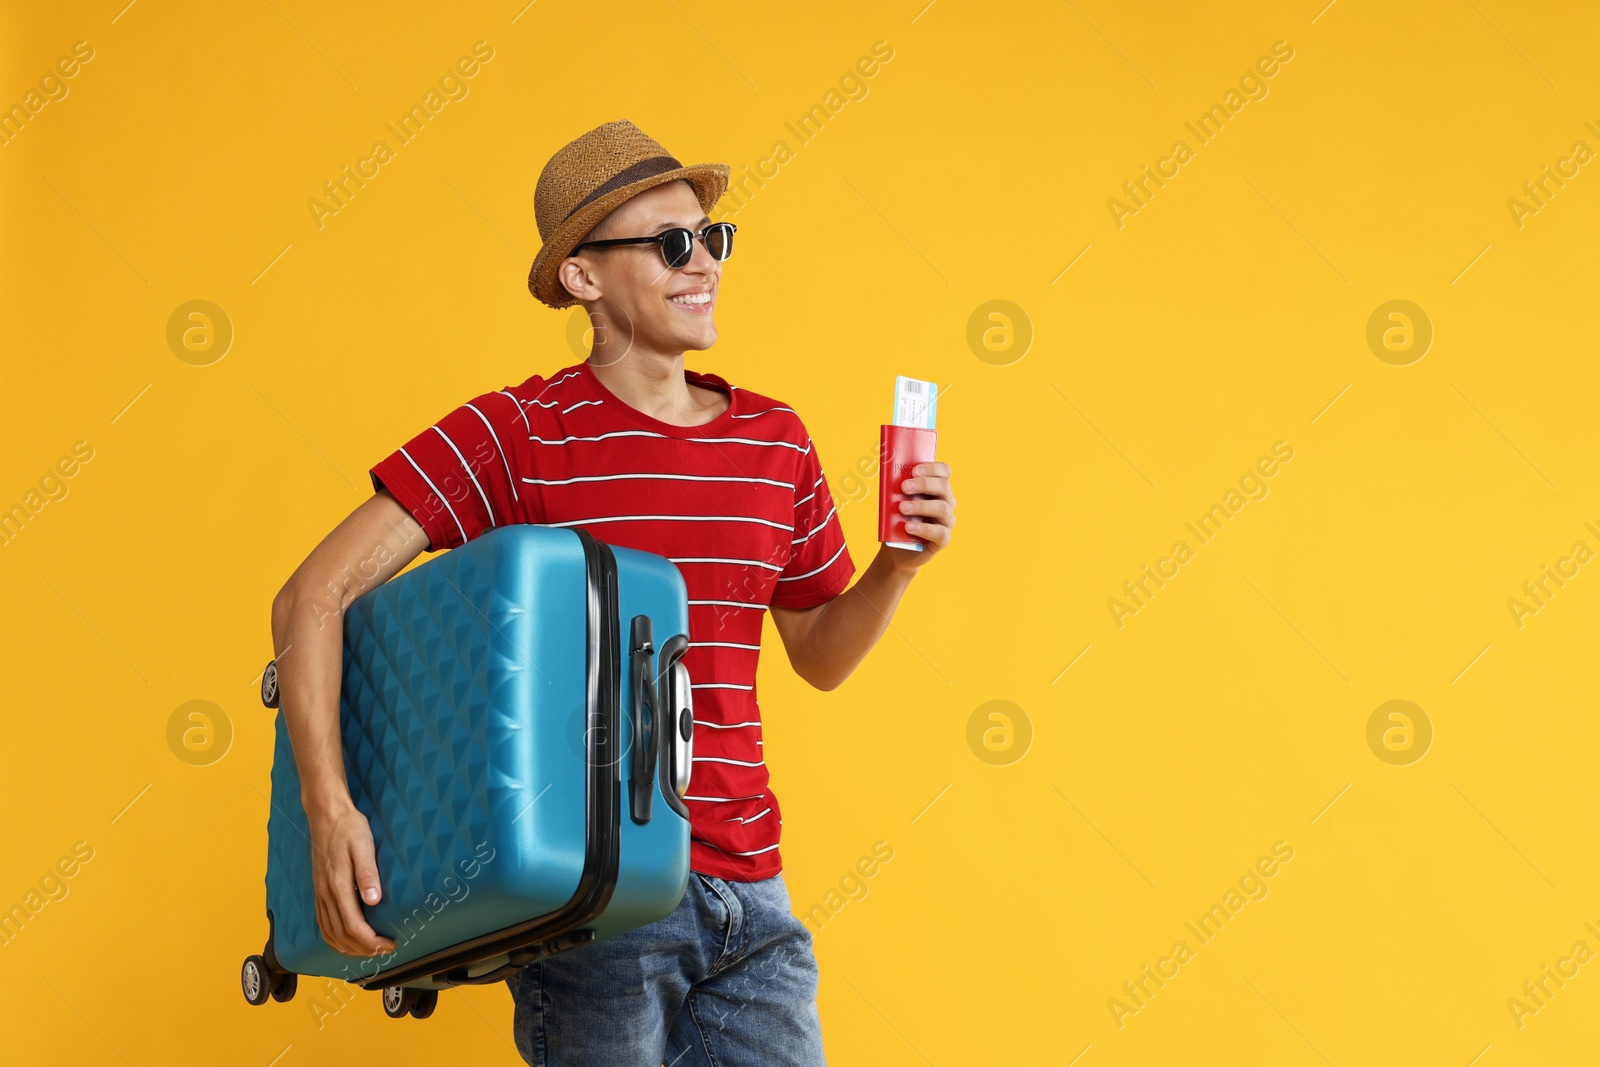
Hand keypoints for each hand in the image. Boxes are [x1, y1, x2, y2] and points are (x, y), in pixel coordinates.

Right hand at [308, 803, 395, 956]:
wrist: (326, 816)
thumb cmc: (348, 828)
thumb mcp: (363, 845)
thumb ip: (368, 873)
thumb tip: (374, 900)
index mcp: (337, 886)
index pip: (353, 927)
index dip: (371, 941)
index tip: (389, 944)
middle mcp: (326, 894)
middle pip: (342, 936)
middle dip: (364, 949)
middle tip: (385, 950)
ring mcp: (320, 894)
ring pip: (330, 934)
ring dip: (349, 948)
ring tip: (369, 951)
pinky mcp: (319, 891)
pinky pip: (323, 924)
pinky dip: (334, 939)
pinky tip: (346, 941)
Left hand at [890, 461, 954, 569]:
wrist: (897, 549)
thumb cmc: (898, 519)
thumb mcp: (896, 500)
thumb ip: (898, 488)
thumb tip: (889, 475)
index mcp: (938, 488)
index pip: (944, 471)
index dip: (932, 468)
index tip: (914, 470)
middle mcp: (947, 502)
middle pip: (943, 487)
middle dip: (923, 484)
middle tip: (904, 487)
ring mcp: (947, 521)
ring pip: (942, 508)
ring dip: (921, 506)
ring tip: (902, 508)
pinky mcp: (943, 539)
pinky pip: (939, 532)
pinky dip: (923, 528)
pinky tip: (908, 527)